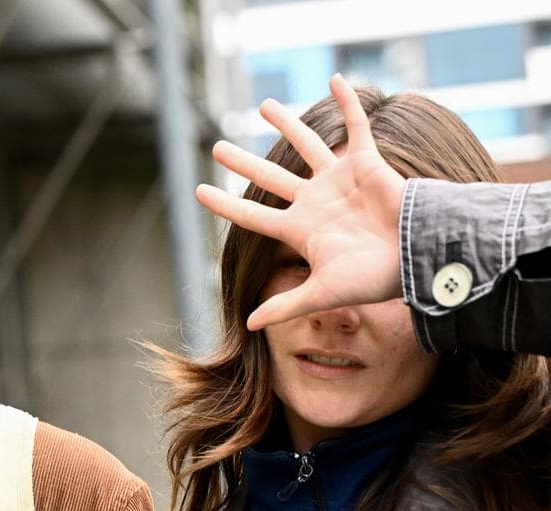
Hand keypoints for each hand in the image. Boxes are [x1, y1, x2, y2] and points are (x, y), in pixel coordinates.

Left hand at [194, 74, 405, 329]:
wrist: (418, 259)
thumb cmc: (373, 279)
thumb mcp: (322, 293)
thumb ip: (285, 305)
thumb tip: (249, 325)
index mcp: (300, 229)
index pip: (252, 215)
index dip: (225, 205)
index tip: (198, 191)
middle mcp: (316, 202)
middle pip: (269, 177)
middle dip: (243, 163)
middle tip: (216, 147)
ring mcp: (340, 181)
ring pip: (307, 145)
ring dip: (287, 124)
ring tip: (264, 105)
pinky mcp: (368, 162)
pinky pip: (357, 126)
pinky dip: (349, 102)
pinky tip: (336, 79)